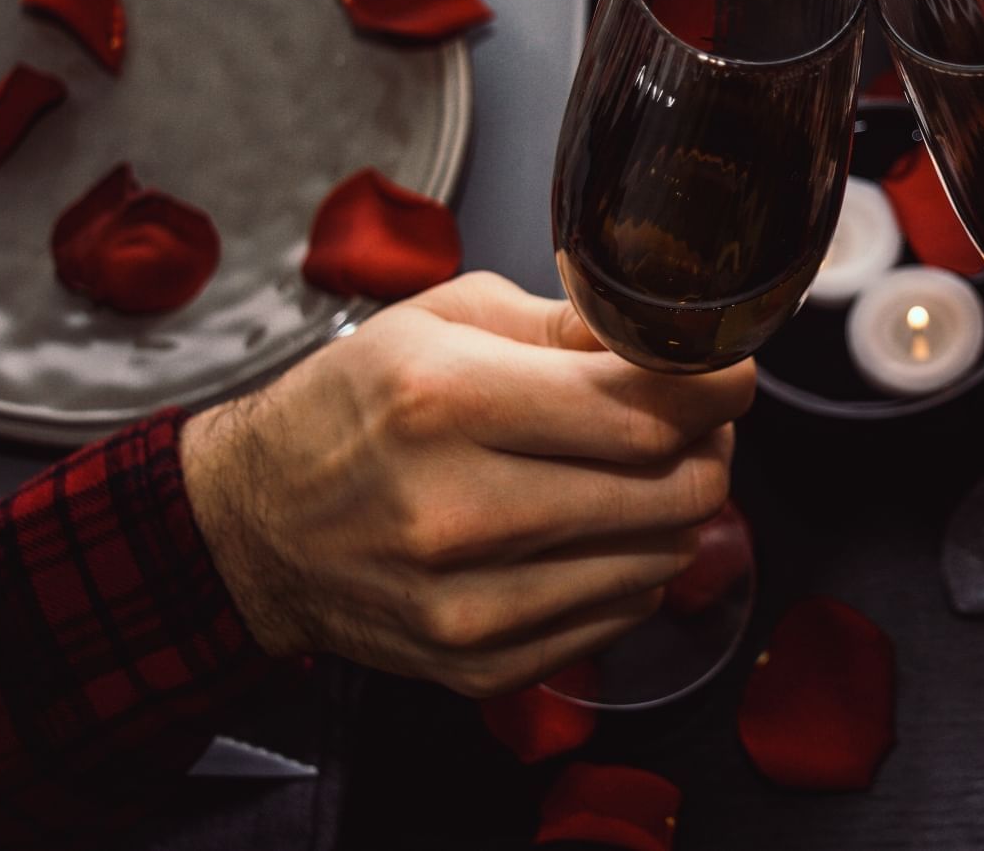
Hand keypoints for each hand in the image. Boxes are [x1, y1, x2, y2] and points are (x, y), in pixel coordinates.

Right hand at [180, 272, 752, 696]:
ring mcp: (470, 603)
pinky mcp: (478, 665)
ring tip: (645, 471)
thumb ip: (562, 322)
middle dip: (709, 445)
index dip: (714, 388)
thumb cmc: (350, 408)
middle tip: (697, 420)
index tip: (732, 373)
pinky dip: (635, 569)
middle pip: (671, 489)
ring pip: (660, 558)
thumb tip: (664, 336)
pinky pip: (620, 617)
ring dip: (678, 509)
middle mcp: (459, 510)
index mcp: (448, 402)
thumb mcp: (439, 320)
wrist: (251, 529)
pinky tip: (600, 531)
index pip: (640, 409)